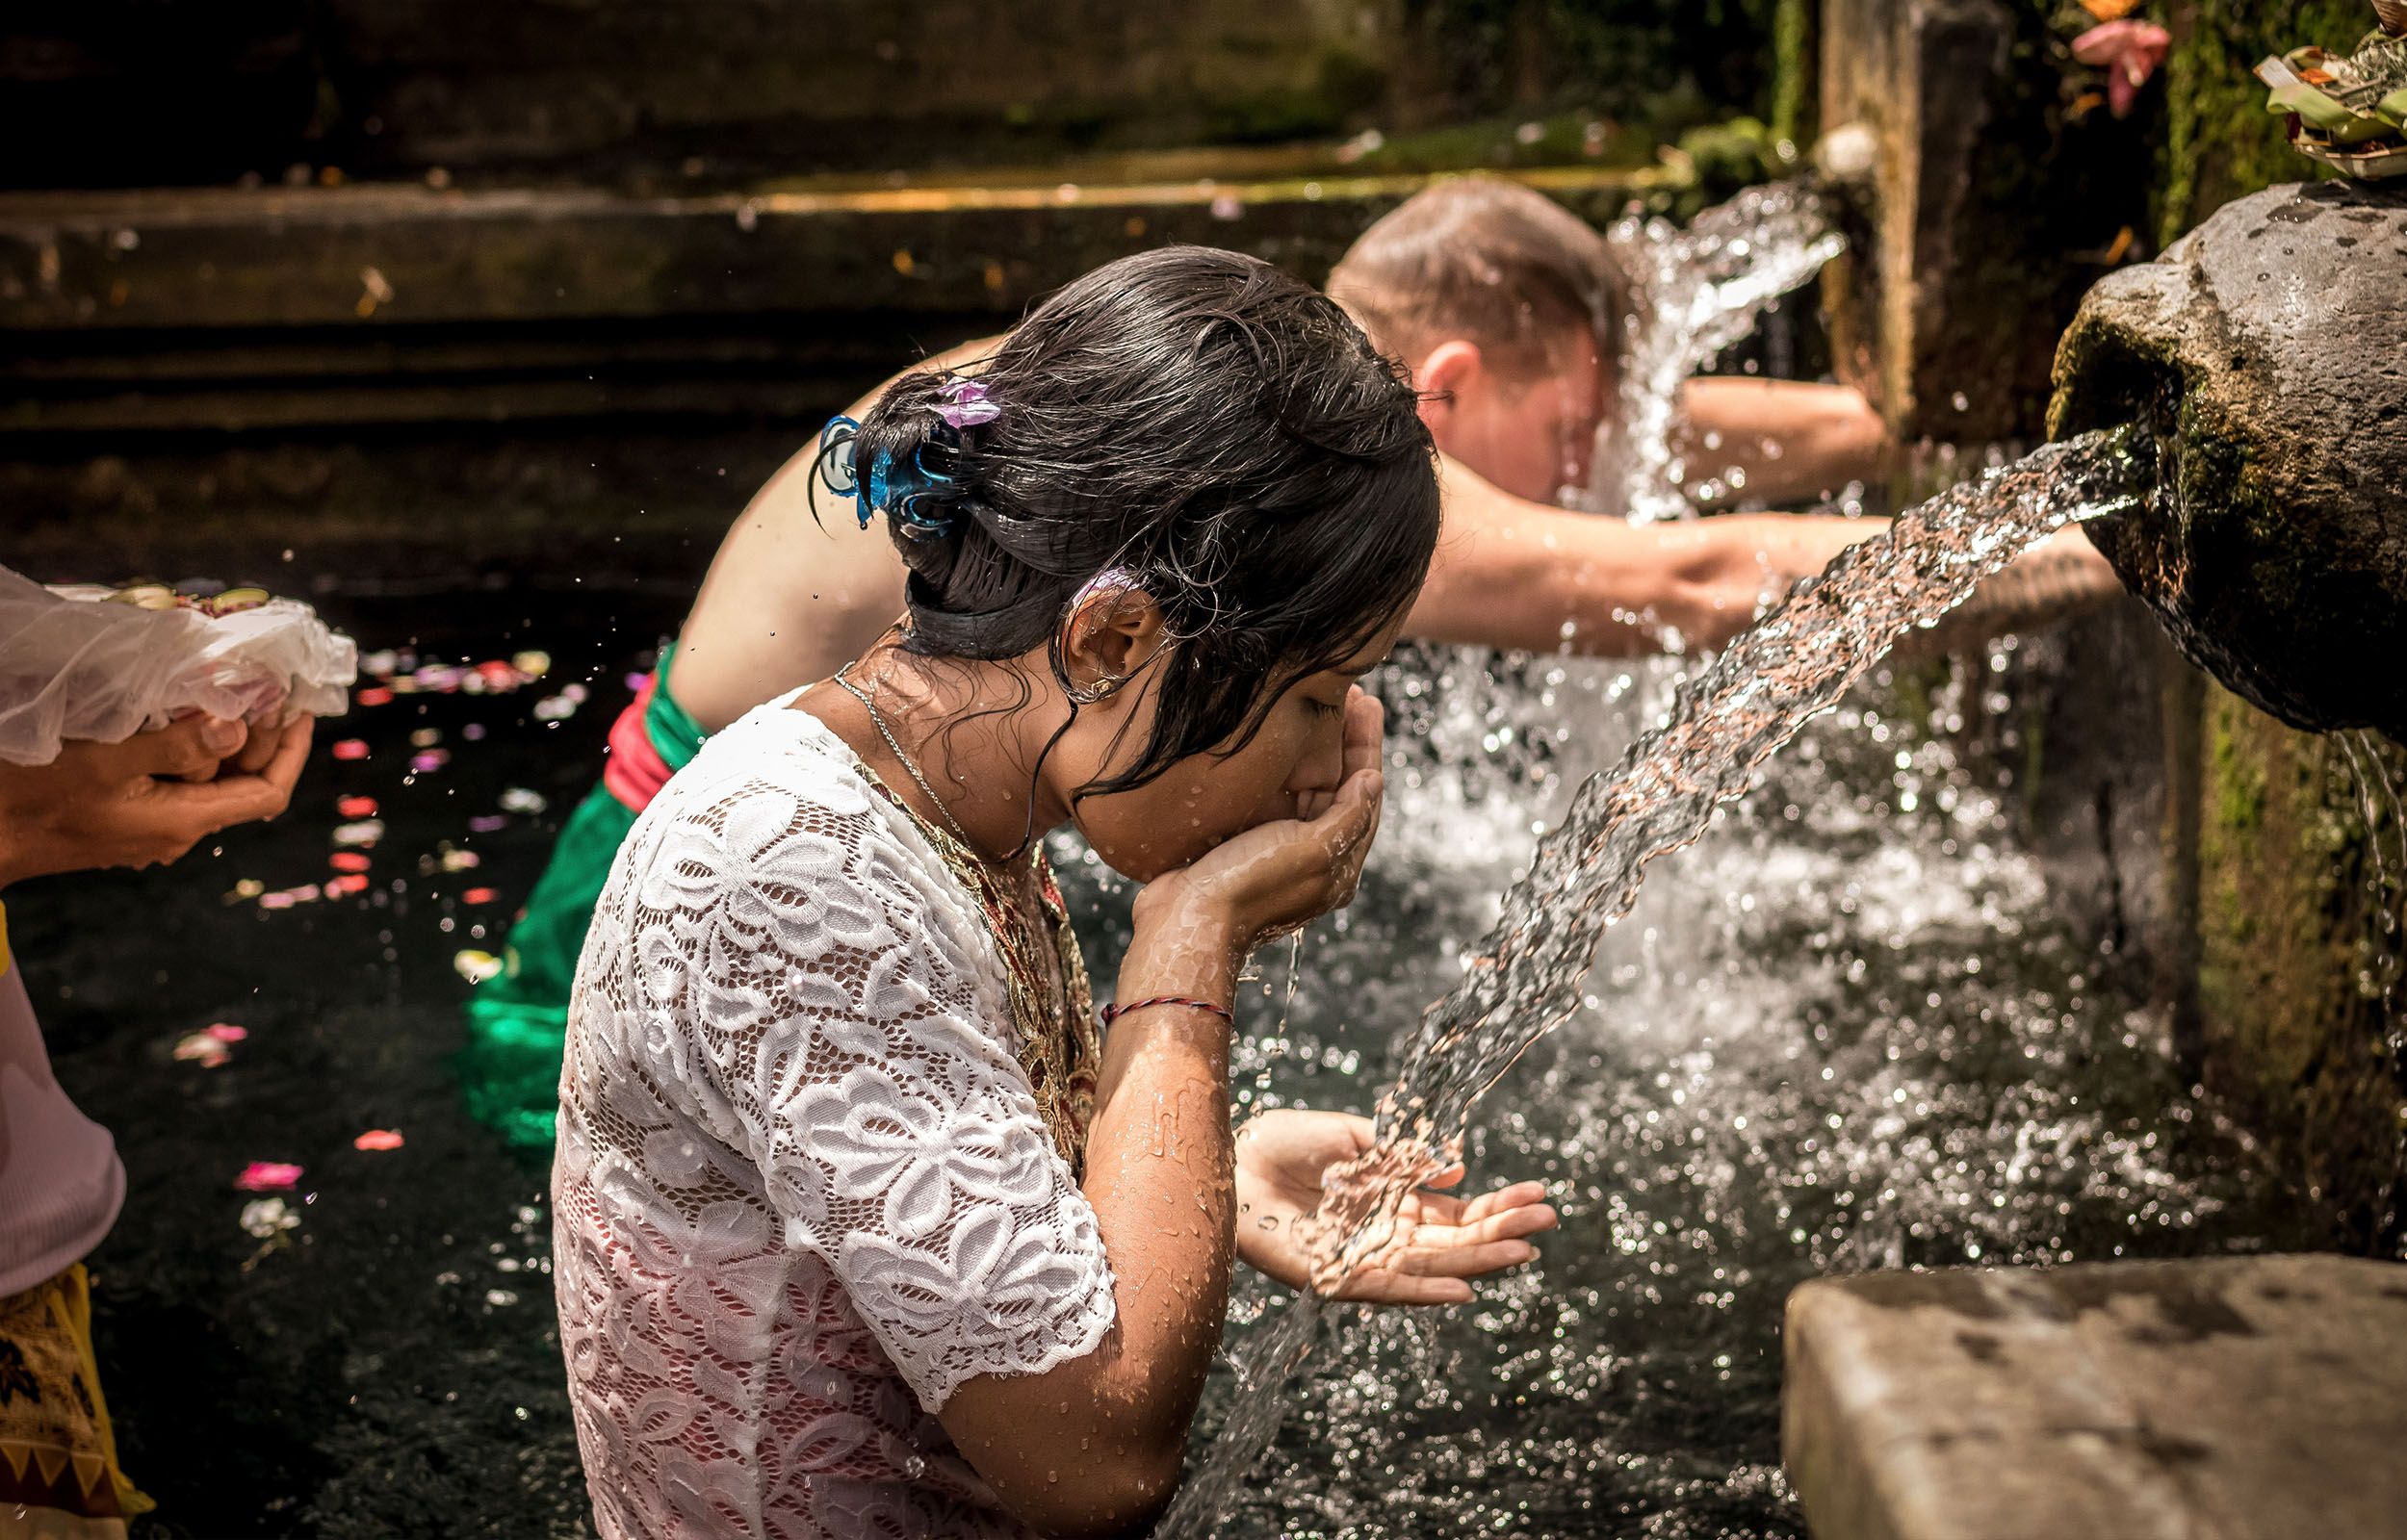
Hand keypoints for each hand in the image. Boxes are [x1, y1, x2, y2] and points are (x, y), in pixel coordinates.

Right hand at [0, 714, 314, 887]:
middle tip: (268, 686)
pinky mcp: (127, 816)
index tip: (301, 709)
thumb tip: (237, 728)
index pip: (267, 793)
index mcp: (184, 822)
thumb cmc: (35, 797)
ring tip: (232, 690)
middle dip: (261, 735)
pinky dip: (189, 749)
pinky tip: (182, 715)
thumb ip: (175, 746)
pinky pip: (175, 782)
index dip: (292, 751)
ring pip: (208, 780)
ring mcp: (151, 827)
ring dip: (224, 738)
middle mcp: (176, 831)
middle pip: (241, 783)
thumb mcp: (105, 762)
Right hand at [1136, 689, 1384, 951]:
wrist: (1185, 921)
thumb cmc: (1248, 886)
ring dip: (1314, 749)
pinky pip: (1272, 798)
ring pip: (1306, 790)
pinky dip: (1280, 767)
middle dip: (1344, 742)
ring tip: (1316, 706)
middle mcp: (1313, 858)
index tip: (1368, 703)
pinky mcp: (1244, 844)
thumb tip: (1372, 780)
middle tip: (1348, 695)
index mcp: (1338, 866)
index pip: (1364, 796)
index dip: (1366, 747)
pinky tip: (1276, 739)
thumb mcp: (1310, 849)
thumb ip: (1347, 816)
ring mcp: (1277, 851)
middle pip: (1339, 789)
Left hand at [1233, 1108, 1555, 1304]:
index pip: (1458, 1209)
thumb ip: (1405, 1156)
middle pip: (1456, 1239)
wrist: (1230, 1159)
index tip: (1538, 1195)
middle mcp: (1386, 1230)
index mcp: (1394, 1196)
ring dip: (1478, 1261)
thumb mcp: (1355, 1137)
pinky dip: (1424, 1293)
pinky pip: (1388, 1288)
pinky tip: (1462, 1292)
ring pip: (1433, 1265)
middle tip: (1548, 1220)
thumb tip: (1460, 1165)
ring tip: (1522, 1252)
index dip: (1498, 1204)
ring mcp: (1365, 1253)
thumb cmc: (1285, 1142)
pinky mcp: (1336, 1274)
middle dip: (1502, 1230)